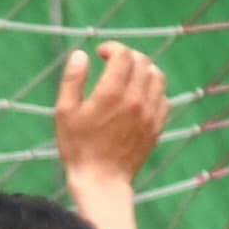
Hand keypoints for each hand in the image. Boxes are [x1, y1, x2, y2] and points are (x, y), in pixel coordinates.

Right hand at [54, 41, 164, 190]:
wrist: (102, 180)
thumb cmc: (77, 147)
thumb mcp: (64, 113)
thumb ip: (72, 80)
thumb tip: (81, 54)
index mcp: (111, 94)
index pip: (123, 55)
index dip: (112, 47)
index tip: (100, 53)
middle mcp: (135, 99)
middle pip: (142, 62)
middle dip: (127, 55)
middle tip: (112, 62)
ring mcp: (150, 112)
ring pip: (157, 76)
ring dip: (143, 69)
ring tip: (129, 75)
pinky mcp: (157, 125)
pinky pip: (163, 97)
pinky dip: (153, 88)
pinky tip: (139, 95)